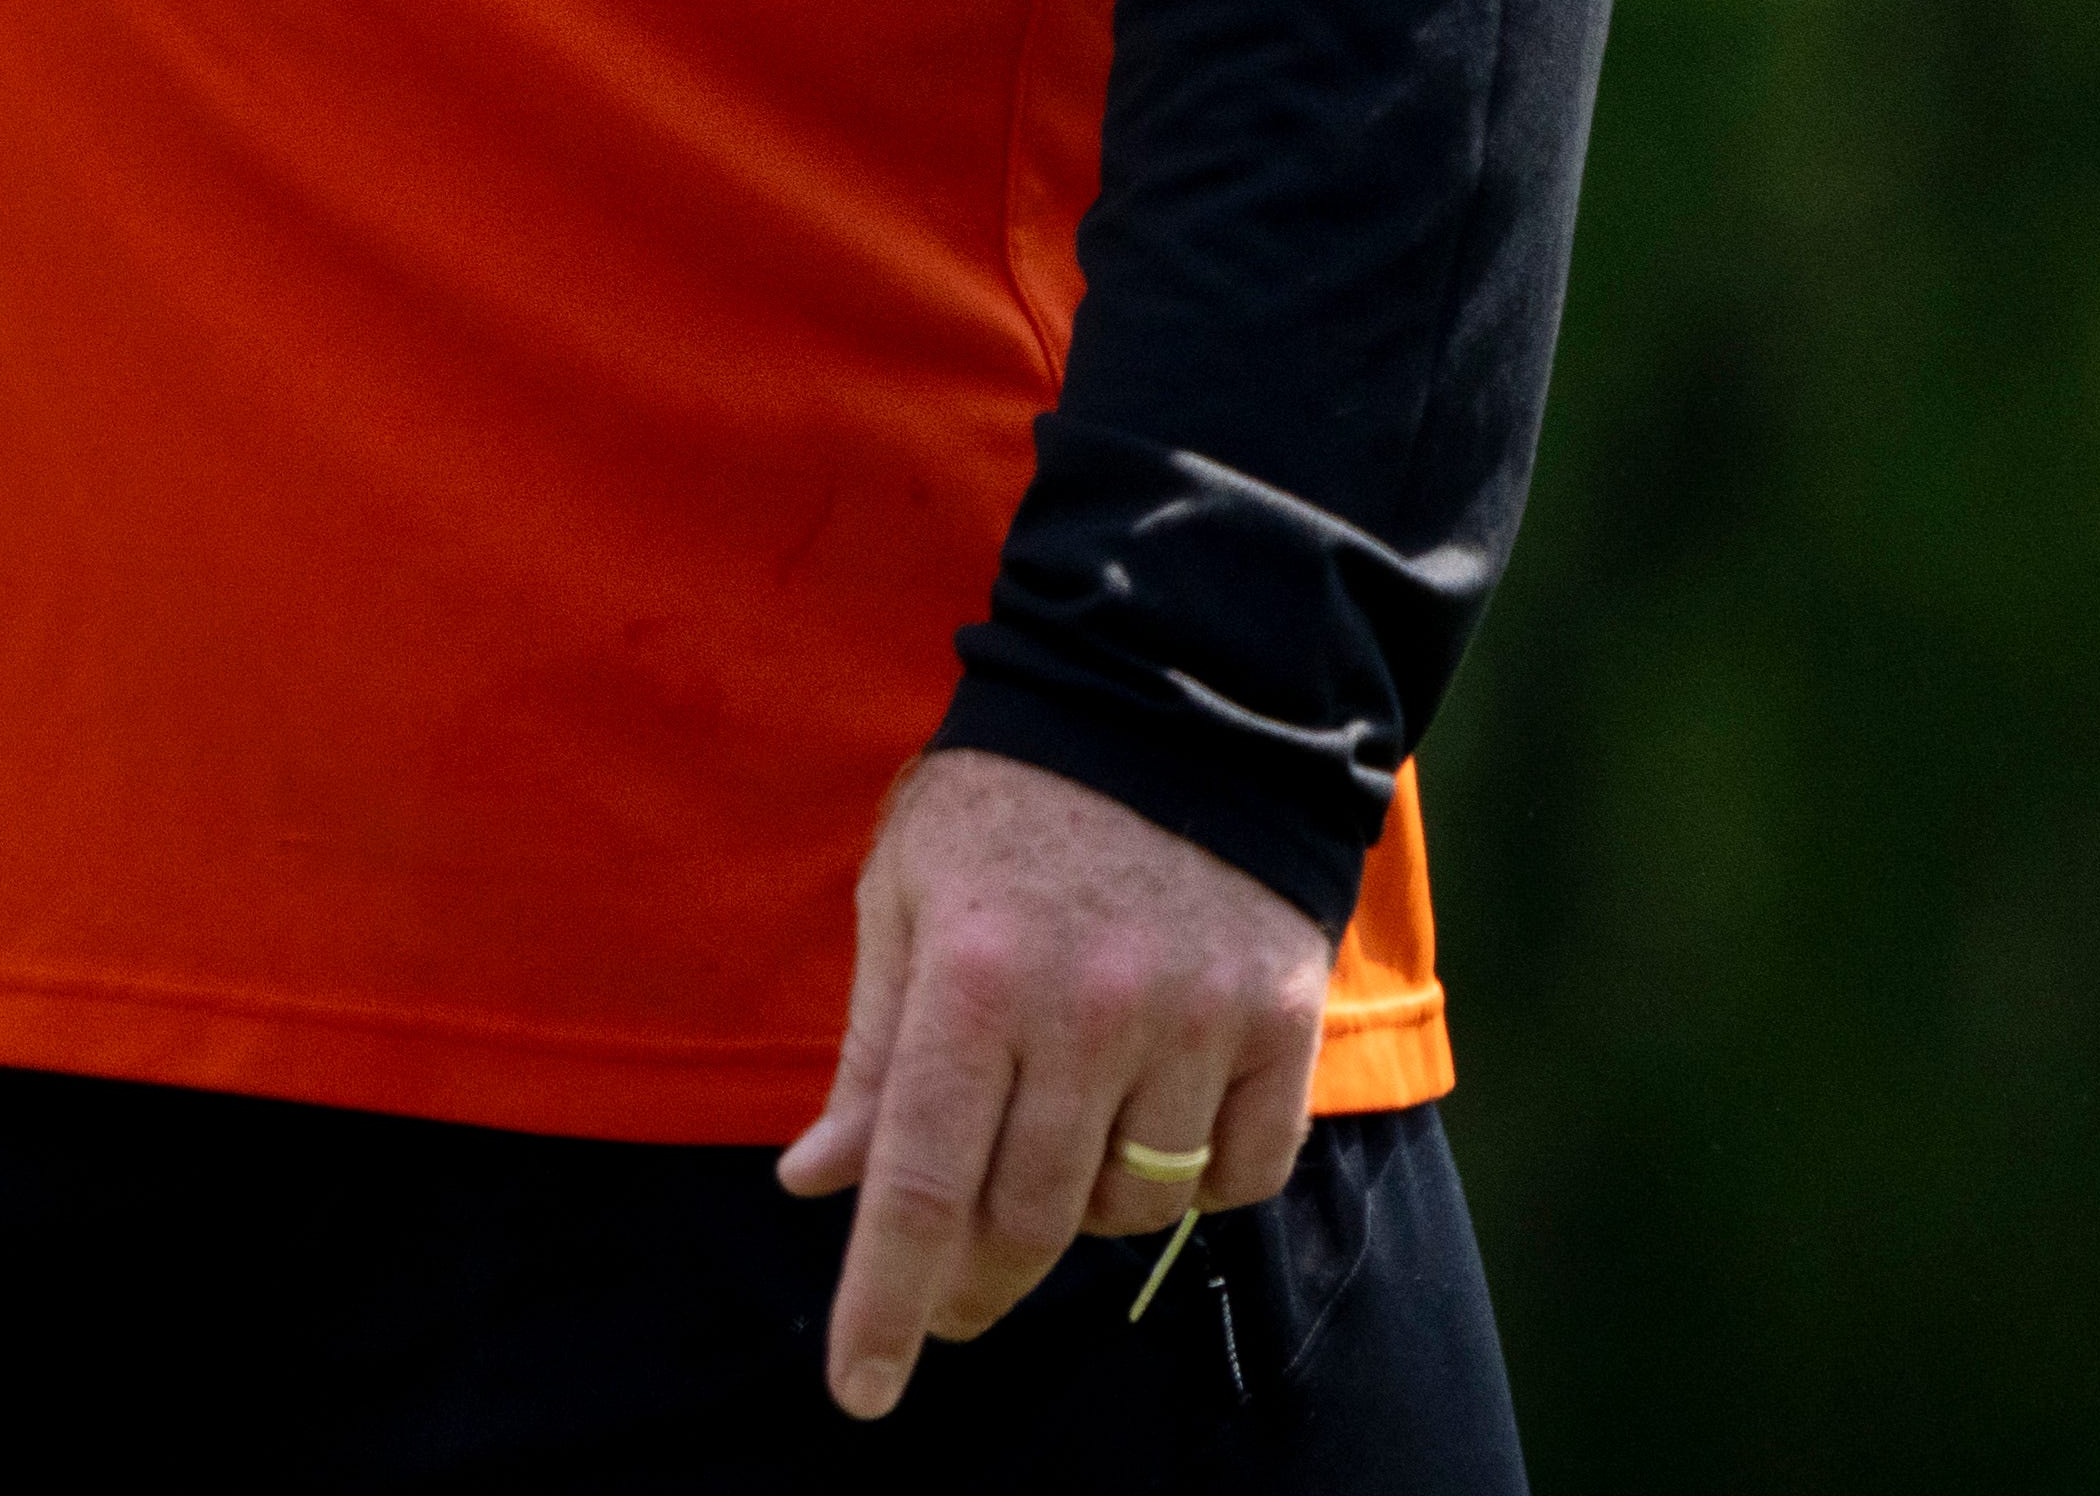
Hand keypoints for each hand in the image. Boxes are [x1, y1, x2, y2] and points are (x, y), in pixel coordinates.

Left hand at [772, 745, 1330, 1421]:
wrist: (1169, 704)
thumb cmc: (1004, 809)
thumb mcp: (903, 904)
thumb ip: (872, 1059)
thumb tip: (818, 1187)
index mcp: (976, 980)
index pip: (922, 1185)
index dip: (888, 1303)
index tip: (862, 1394)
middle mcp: (1090, 1012)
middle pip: (1027, 1221)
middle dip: (976, 1286)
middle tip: (950, 1306)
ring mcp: (1198, 1022)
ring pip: (1133, 1210)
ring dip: (1081, 1214)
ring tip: (1053, 1148)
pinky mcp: (1282, 1024)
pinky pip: (1240, 1178)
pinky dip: (1194, 1185)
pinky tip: (1155, 1128)